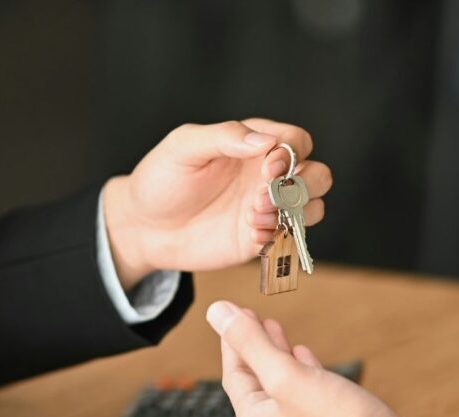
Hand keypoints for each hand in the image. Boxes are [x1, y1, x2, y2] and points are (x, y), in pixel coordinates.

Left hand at [103, 119, 332, 288]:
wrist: (141, 227)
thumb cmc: (160, 180)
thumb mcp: (183, 147)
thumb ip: (224, 137)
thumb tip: (265, 141)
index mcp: (251, 145)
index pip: (295, 140)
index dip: (292, 152)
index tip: (268, 165)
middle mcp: (265, 175)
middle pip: (317, 173)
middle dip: (303, 184)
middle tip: (264, 195)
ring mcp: (265, 208)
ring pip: (312, 206)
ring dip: (296, 212)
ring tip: (256, 216)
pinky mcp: (258, 238)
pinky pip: (289, 238)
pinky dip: (279, 236)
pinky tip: (250, 235)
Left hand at [206, 301, 405, 416]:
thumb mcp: (285, 374)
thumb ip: (251, 343)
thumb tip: (219, 315)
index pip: (233, 373)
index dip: (232, 340)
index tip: (232, 314)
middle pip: (254, 379)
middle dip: (252, 346)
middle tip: (251, 318)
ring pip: (279, 385)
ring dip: (275, 355)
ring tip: (274, 330)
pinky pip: (302, 394)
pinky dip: (299, 372)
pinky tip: (304, 357)